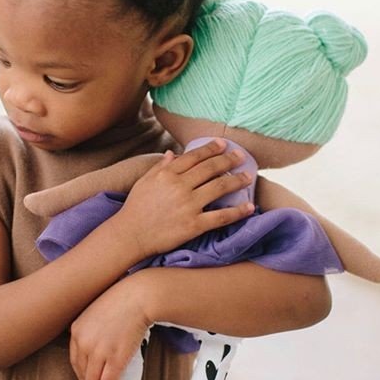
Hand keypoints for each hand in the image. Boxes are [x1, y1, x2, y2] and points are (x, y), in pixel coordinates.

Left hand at [69, 274, 149, 379]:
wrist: (139, 296)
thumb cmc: (123, 299)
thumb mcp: (98, 311)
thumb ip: (93, 328)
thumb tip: (97, 345)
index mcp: (77, 329)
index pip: (74, 359)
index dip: (81, 374)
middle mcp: (83, 342)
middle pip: (82, 372)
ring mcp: (98, 351)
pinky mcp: (114, 359)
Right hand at [108, 139, 253, 259]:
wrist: (130, 235)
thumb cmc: (135, 208)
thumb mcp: (144, 182)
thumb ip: (160, 166)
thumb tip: (174, 153)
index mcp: (167, 174)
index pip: (194, 157)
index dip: (211, 149)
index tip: (223, 144)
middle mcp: (179, 186)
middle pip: (210, 168)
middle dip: (229, 160)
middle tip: (241, 156)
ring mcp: (188, 205)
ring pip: (219, 188)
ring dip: (237, 180)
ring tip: (248, 177)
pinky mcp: (194, 225)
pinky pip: (221, 217)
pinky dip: (238, 211)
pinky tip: (249, 207)